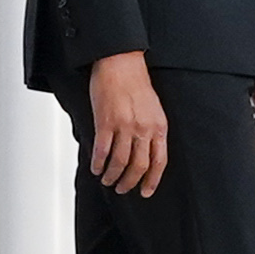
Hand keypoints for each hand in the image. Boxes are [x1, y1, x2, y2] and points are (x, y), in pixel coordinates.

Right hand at [86, 52, 170, 197]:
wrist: (120, 62)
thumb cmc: (135, 82)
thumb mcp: (153, 108)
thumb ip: (152, 129)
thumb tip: (145, 151)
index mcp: (158, 126)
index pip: (159, 162)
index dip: (152, 181)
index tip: (145, 191)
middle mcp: (143, 129)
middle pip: (138, 166)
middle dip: (129, 182)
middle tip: (122, 188)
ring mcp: (124, 127)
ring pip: (119, 162)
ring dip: (112, 176)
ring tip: (107, 180)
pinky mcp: (105, 122)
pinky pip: (102, 150)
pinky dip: (98, 163)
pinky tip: (95, 167)